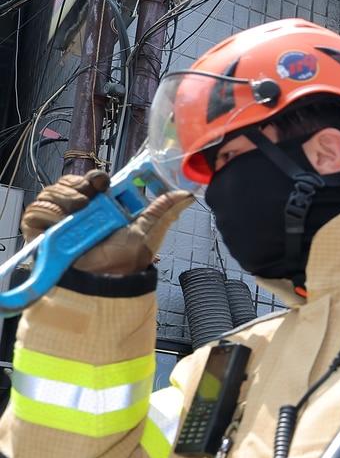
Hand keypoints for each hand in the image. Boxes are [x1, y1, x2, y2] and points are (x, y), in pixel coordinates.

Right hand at [21, 170, 194, 274]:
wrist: (102, 280)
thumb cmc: (123, 260)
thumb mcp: (146, 231)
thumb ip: (162, 210)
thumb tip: (185, 194)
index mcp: (100, 207)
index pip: (90, 181)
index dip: (94, 177)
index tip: (103, 182)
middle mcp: (77, 210)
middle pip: (69, 182)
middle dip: (79, 185)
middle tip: (90, 198)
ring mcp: (57, 219)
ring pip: (52, 192)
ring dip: (66, 199)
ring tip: (79, 213)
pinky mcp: (39, 229)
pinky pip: (37, 210)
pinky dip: (49, 215)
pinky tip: (62, 225)